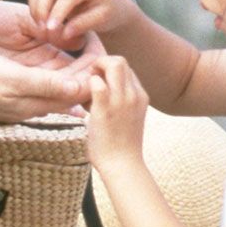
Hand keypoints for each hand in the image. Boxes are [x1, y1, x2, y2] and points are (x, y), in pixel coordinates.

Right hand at [0, 50, 93, 123]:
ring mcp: (21, 97)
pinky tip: (62, 55)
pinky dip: (58, 69)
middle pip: (70, 90)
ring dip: (74, 69)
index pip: (75, 93)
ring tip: (88, 49)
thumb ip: (45, 84)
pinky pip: (44, 80)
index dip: (93, 74)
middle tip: (102, 47)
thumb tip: (78, 89)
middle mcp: (31, 104)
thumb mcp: (12, 79)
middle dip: (88, 71)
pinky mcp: (12, 87)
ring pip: (58, 84)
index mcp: (34, 103)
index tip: (105, 53)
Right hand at [27, 0, 128, 49]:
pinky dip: (33, 5)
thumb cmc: (106, 11)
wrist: (106, 3)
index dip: (58, 12)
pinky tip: (41, 20)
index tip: (50, 29)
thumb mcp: (101, 19)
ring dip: (35, 8)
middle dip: (42, 9)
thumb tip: (64, 33)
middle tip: (43, 30)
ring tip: (41, 28)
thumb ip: (83, 24)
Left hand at [85, 54, 148, 170]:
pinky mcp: (105, 109)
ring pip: (113, 64)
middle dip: (102, 62)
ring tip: (87, 86)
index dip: (110, 71)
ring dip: (95, 69)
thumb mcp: (129, 118)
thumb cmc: (121, 146)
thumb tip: (103, 92)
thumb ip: (121, 102)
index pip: (127, 69)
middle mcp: (134, 94)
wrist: (123, 166)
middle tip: (91, 78)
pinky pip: (96, 83)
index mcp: (141, 96)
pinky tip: (83, 101)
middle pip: (121, 61)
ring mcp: (121, 100)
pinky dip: (87, 85)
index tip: (99, 84)